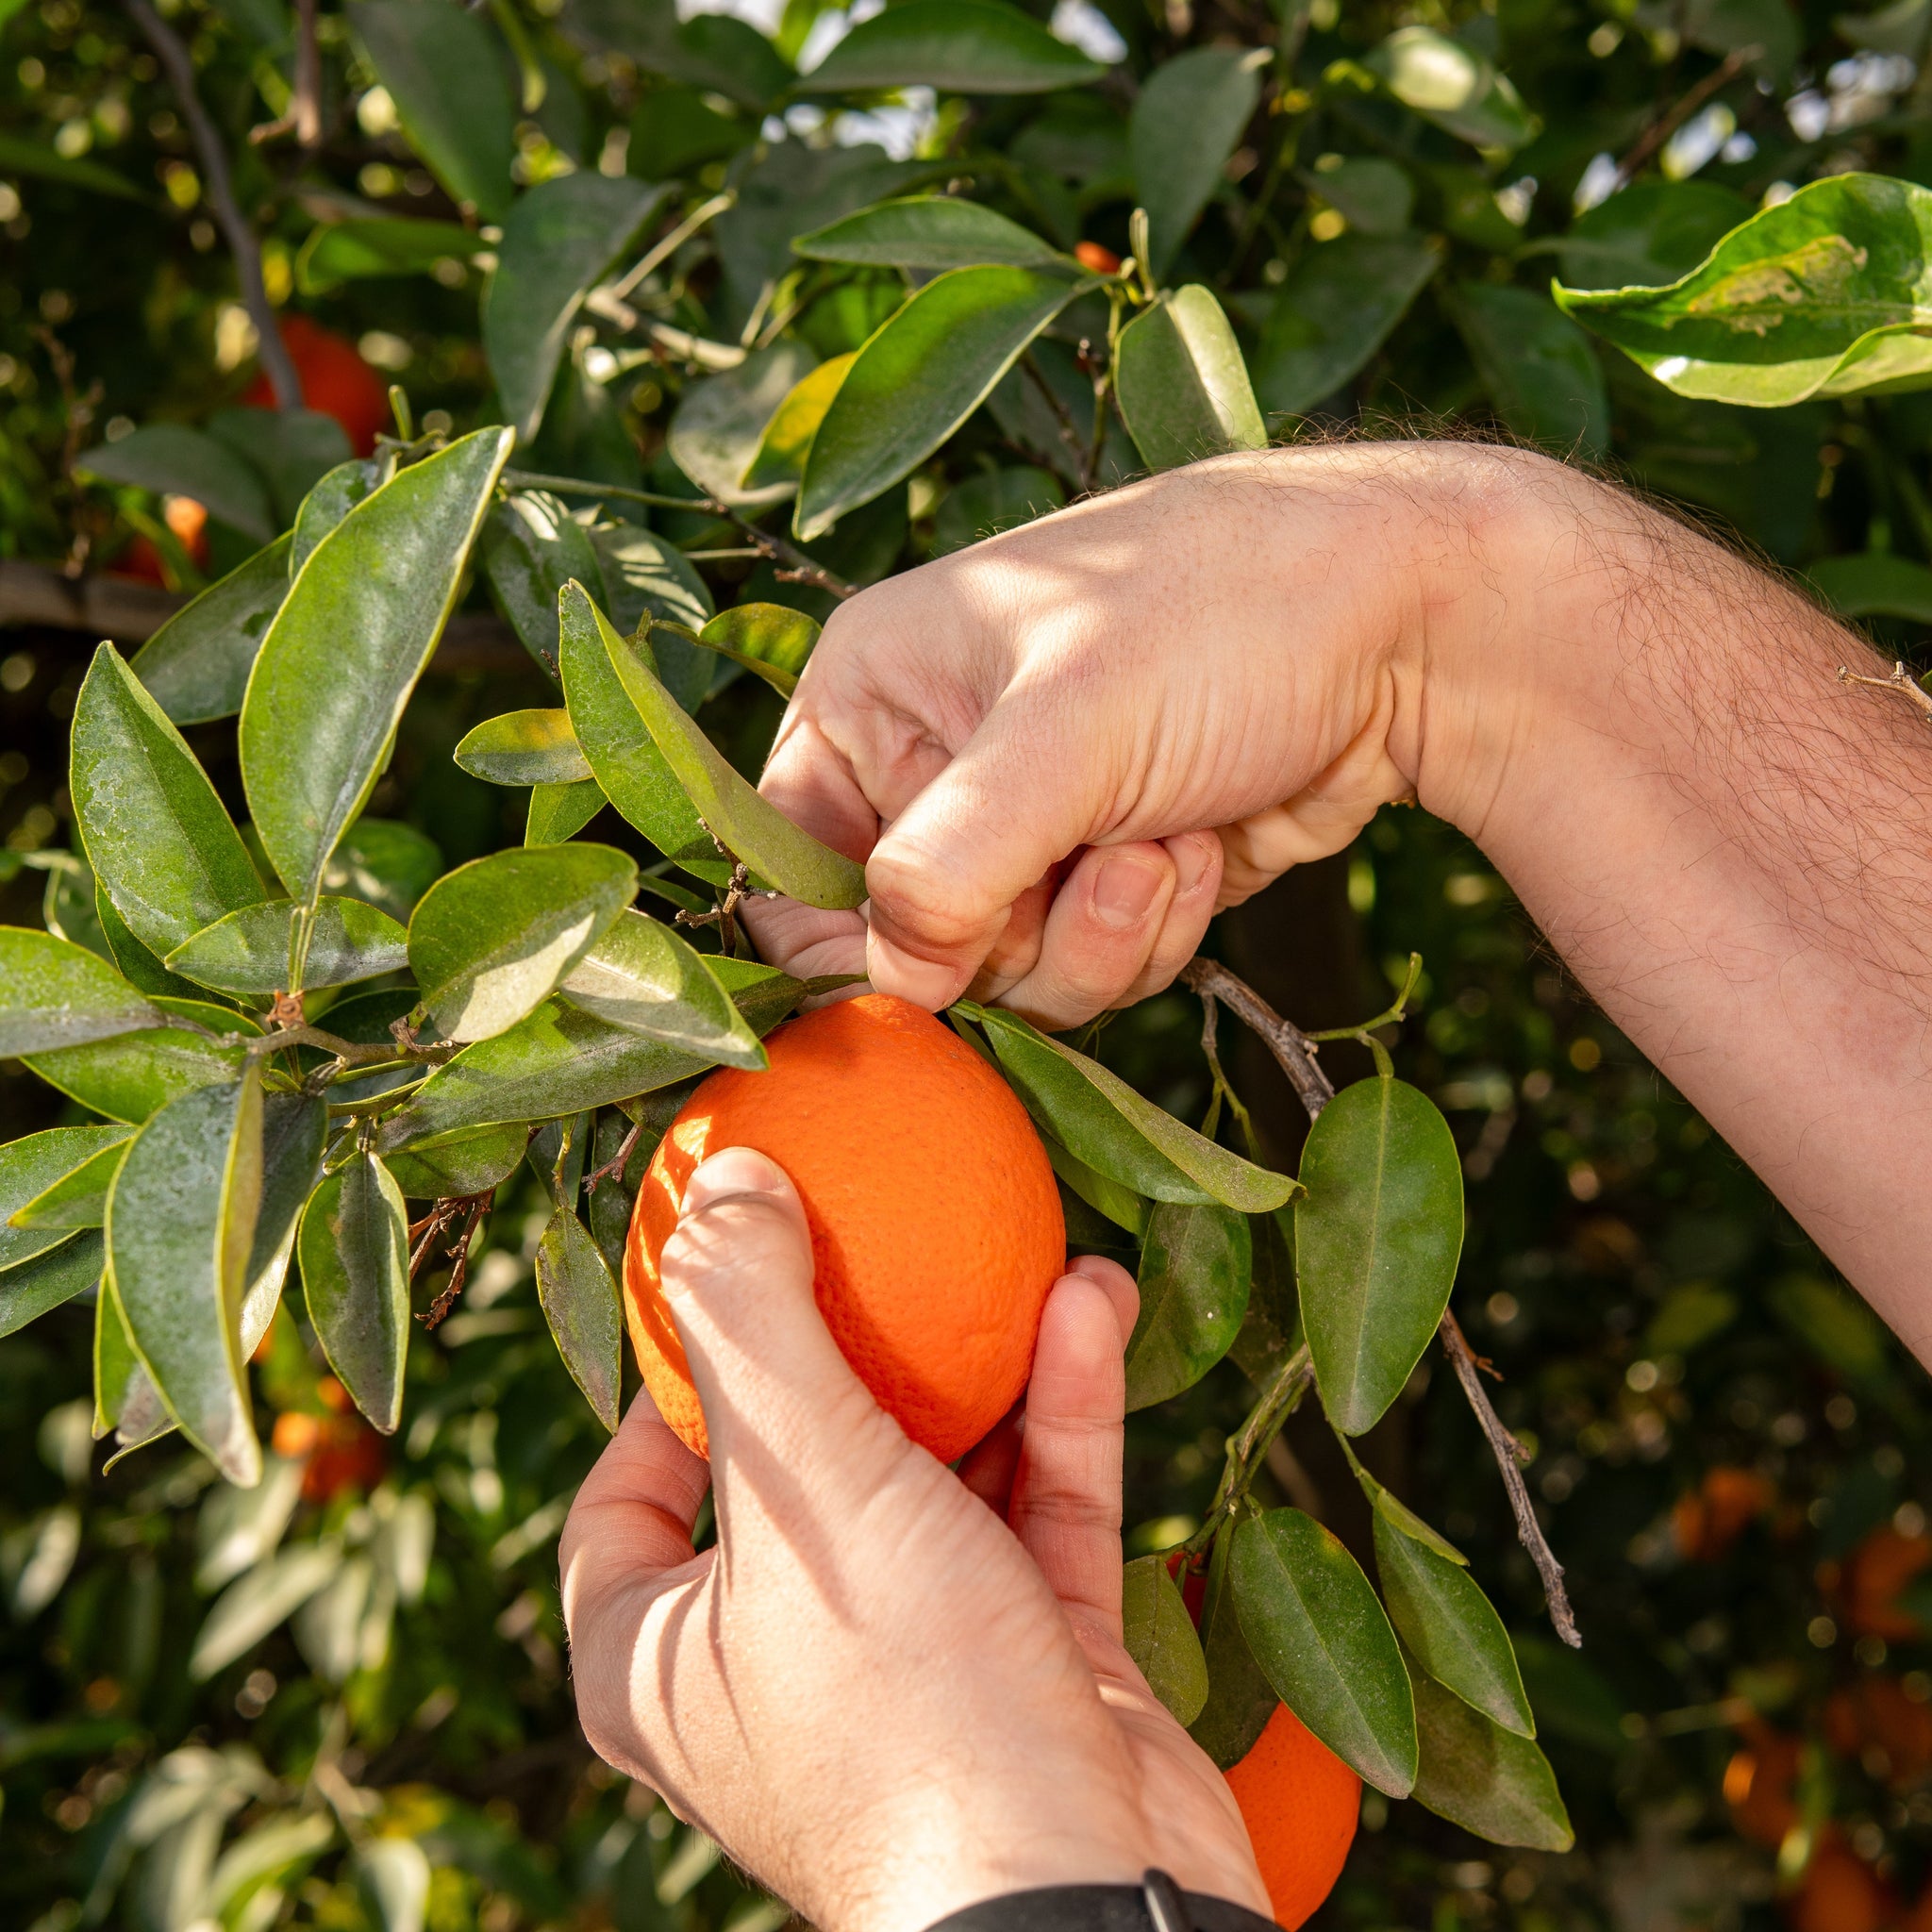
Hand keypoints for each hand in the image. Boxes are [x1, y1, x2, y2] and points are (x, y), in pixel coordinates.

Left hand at [560, 1148, 1266, 1931]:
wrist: (1085, 1909)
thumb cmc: (904, 1712)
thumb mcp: (806, 1490)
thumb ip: (752, 1323)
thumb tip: (714, 1181)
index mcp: (664, 1656)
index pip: (619, 1503)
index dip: (659, 1388)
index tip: (724, 1279)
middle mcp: (778, 1661)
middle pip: (797, 1465)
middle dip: (852, 1344)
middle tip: (879, 1224)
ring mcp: (915, 1661)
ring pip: (938, 1475)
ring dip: (985, 1361)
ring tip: (1025, 1241)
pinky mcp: (1035, 1661)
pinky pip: (1040, 1511)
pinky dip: (1062, 1410)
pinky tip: (1093, 1302)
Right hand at [749, 442, 1569, 1026]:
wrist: (1411, 629)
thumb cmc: (1225, 618)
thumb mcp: (1071, 729)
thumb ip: (951, 865)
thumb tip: (886, 982)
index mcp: (876, 692)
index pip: (786, 860)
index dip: (839, 939)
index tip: (918, 974)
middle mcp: (936, 765)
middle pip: (908, 942)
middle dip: (1015, 932)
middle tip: (1098, 856)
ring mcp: (1029, 829)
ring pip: (1008, 974)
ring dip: (1104, 933)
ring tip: (1168, 835)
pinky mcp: (1107, 879)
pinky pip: (1094, 969)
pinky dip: (1157, 931)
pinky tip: (1207, 843)